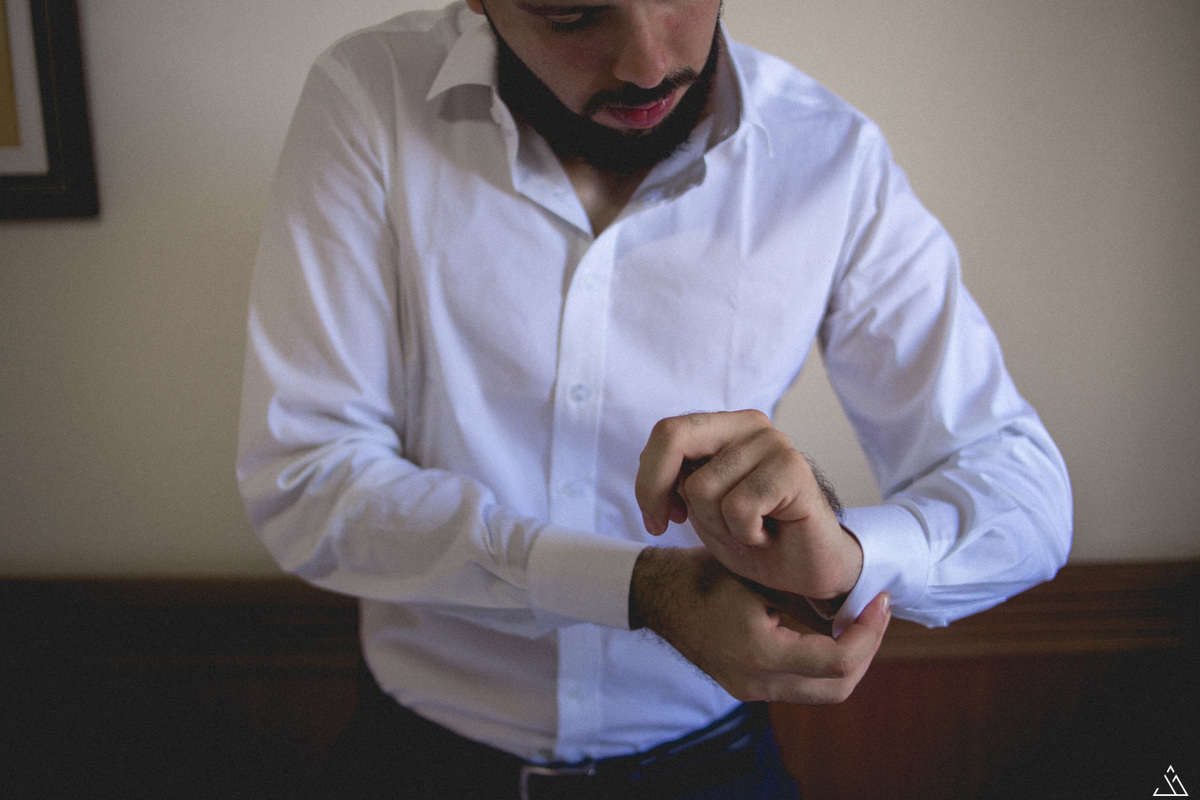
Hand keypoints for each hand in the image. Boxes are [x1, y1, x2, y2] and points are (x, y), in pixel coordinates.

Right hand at [631, 547, 889, 703]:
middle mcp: (756, 682)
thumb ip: (803, 595)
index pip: (837, 661)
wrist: (657, 594)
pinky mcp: (747, 688)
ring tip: (858, 622)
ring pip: (822, 692)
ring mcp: (750, 690)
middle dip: (867, 651)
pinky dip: (822, 663)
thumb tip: (855, 599)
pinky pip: (801, 686)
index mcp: (759, 652)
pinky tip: (828, 631)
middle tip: (876, 614)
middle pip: (837, 688)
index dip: (869, 633)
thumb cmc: (703, 574)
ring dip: (847, 660)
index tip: (879, 601)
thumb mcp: (757, 575)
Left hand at [635, 410, 862, 600]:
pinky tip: (764, 536)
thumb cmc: (753, 537)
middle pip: (675, 438)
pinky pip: (737, 508)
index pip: (666, 432)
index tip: (656, 518)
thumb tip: (649, 463)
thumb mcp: (701, 506)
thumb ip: (678, 478)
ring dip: (716, 527)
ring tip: (745, 533)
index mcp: (726, 427)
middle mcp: (750, 426)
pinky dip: (744, 535)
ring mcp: (775, 444)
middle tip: (673, 524)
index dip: (648, 479)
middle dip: (658, 490)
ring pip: (702, 488)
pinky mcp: (794, 471)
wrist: (807, 570)